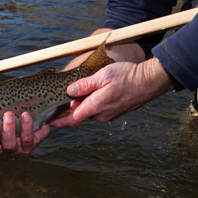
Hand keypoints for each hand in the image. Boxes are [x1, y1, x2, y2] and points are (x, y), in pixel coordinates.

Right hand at [0, 111, 50, 162]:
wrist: (25, 111)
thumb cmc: (1, 113)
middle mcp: (8, 147)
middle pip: (8, 146)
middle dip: (8, 131)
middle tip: (8, 115)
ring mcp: (22, 146)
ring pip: (24, 142)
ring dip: (25, 128)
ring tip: (24, 114)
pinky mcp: (34, 140)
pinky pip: (36, 137)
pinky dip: (35, 127)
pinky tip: (35, 118)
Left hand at [49, 57, 174, 127]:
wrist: (149, 81)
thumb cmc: (128, 76)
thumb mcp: (103, 75)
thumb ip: (84, 85)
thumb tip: (69, 91)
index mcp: (95, 107)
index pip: (71, 120)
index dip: (58, 122)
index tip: (47, 121)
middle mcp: (101, 115)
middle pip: (78, 114)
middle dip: (69, 108)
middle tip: (60, 96)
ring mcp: (108, 115)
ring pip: (88, 111)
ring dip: (82, 104)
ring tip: (79, 90)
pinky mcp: (114, 112)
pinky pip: (98, 110)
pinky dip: (91, 103)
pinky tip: (93, 91)